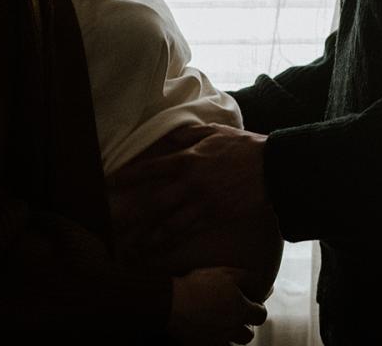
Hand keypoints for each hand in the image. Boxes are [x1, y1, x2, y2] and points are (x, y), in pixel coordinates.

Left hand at [108, 123, 268, 250]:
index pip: (151, 168)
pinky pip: (187, 231)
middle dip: (130, 213)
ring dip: (147, 236)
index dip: (128, 176)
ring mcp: (202, 201)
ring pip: (168, 223)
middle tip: (110, 223)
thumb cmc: (243, 146)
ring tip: (129, 247)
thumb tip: (166, 135)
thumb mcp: (214, 131)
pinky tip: (157, 250)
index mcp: (188, 157)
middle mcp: (190, 181)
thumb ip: (188, 135)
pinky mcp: (214, 215)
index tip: (109, 183)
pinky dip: (170, 241)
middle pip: (154, 201)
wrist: (272, 167)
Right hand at [167, 266, 267, 344]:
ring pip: (235, 344)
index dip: (257, 308)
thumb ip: (247, 278)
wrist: (172, 303)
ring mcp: (219, 340)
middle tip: (236, 314)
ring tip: (223, 324)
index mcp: (241, 310)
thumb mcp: (225, 273)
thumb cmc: (199, 285)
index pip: (261, 315)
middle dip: (245, 325)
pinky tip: (211, 332)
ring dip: (233, 335)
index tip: (250, 302)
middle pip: (249, 335)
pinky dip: (218, 342)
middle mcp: (233, 329)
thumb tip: (263, 283)